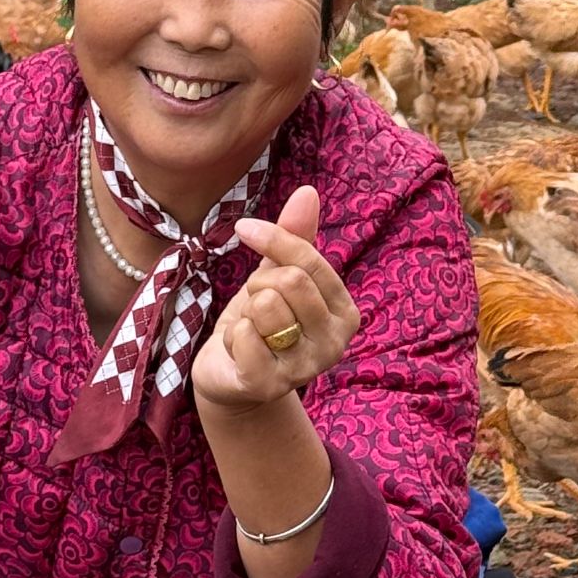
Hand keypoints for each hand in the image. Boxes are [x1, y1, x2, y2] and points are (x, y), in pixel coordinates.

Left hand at [191, 185, 360, 417]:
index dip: (272, 237)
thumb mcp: (278, 274)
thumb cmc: (261, 320)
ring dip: (245, 313)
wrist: (231, 377)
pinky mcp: (270, 385)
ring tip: (250, 329)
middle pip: (289, 281)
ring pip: (265, 306)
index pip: (309, 259)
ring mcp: (304, 368)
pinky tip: (240, 351)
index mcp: (345, 312)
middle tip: (254, 302)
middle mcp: (334, 343)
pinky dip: (232, 336)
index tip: (244, 227)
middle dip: (259, 282)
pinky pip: (245, 336)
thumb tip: (308, 191)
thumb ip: (296, 237)